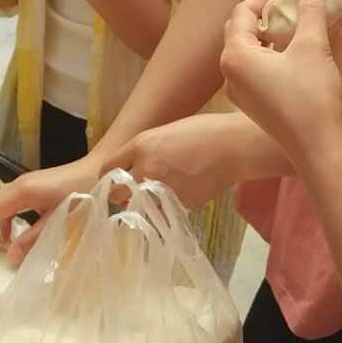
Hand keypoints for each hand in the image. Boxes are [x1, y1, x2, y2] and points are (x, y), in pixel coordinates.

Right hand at [0, 153, 100, 260]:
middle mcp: (18, 185)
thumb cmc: (80, 194)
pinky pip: (9, 203)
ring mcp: (24, 184)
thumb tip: (9, 257)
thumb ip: (32, 238)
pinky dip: (3, 219)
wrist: (97, 170)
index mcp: (21, 192)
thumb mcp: (57, 219)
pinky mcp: (31, 187)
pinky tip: (10, 236)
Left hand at [101, 115, 256, 211]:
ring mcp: (161, 190)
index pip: (108, 168)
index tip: (113, 178)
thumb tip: (133, 167)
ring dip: (140, 203)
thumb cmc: (203, 131)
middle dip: (120, 193)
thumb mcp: (165, 132)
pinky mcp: (178, 205)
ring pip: (137, 207)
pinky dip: (163, 207)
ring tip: (153, 195)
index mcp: (141, 146)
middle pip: (116, 193)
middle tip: (130, 191)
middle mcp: (146, 170)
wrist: (233, 147)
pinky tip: (175, 195)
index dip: (109, 175)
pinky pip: (160, 211)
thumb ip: (145, 150)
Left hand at [221, 0, 341, 167]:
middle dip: (269, 12)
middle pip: (242, 28)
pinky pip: (256, 68)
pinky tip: (296, 52)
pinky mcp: (252, 105)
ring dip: (272, 32)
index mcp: (234, 55)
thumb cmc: (312, 95)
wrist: (318, 149)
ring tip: (299, 24)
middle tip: (296, 4)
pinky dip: (273, 53)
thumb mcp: (312, 46)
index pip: (244, 10)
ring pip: (249, 49)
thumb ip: (310, 11)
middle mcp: (228, 73)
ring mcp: (238, 92)